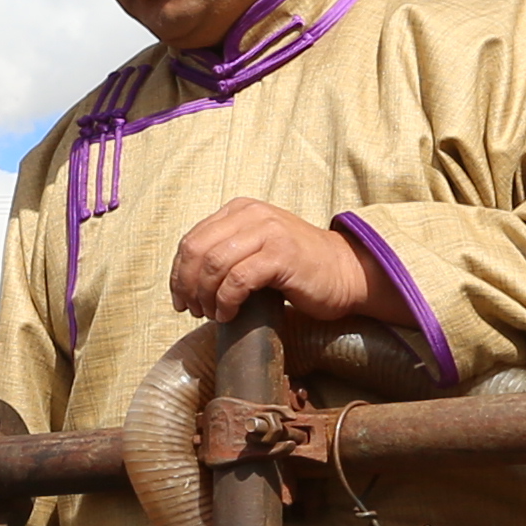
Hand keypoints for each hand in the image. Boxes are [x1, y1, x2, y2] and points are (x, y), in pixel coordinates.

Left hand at [164, 199, 397, 330]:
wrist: (346, 273)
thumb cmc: (299, 268)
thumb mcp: (257, 247)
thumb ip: (227, 250)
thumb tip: (187, 280)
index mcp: (240, 210)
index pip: (192, 239)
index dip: (179, 273)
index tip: (180, 299)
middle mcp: (252, 214)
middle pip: (197, 251)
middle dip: (187, 285)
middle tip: (193, 310)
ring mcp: (267, 232)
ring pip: (214, 264)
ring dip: (206, 296)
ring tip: (211, 315)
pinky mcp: (280, 255)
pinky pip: (238, 280)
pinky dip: (226, 301)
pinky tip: (229, 315)